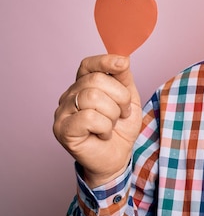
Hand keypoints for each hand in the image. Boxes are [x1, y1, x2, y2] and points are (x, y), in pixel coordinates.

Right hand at [53, 55, 141, 187]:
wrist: (117, 157)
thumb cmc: (120, 128)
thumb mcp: (128, 99)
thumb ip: (123, 78)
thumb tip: (122, 58)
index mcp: (83, 85)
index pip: (88, 64)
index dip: (105, 61)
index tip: (123, 64)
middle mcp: (69, 95)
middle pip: (96, 80)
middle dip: (119, 97)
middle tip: (123, 113)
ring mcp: (63, 112)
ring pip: (92, 97)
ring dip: (112, 113)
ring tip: (112, 124)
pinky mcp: (62, 129)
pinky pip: (88, 117)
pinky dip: (104, 127)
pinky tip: (103, 134)